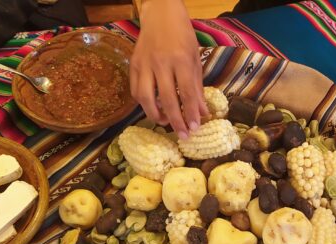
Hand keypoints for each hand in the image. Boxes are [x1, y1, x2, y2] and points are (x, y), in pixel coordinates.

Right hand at [130, 0, 207, 137]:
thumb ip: (197, 87)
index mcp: (181, 60)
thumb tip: (202, 113)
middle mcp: (161, 64)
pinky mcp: (133, 65)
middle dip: (176, 121)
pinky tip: (152, 108)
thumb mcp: (195, 59)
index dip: (191, 113)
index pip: (186, 93)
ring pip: (145, 97)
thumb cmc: (182, 36)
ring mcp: (144, 64)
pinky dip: (143, 103)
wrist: (160, 15)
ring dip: (155, 115)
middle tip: (183, 135)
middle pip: (166, 99)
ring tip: (165, 122)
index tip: (195, 128)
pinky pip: (135, 90)